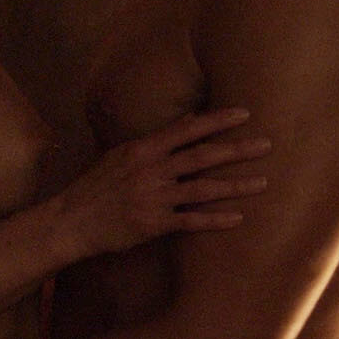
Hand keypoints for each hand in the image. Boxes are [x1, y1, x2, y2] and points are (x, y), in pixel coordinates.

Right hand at [55, 107, 269, 258]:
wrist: (71, 221)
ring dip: (235, 186)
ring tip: (263, 182)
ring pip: (203, 189)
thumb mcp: (123, 154)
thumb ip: (159, 139)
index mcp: (143, 149)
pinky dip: (215, 219)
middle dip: (236, 150)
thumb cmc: (98, 185)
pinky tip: (238, 218)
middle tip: (267, 145)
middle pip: (202, 157)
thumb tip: (190, 118)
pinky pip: (191, 221)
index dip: (217, 121)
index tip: (244, 114)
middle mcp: (151, 170)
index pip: (187, 129)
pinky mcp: (153, 224)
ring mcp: (153, 198)